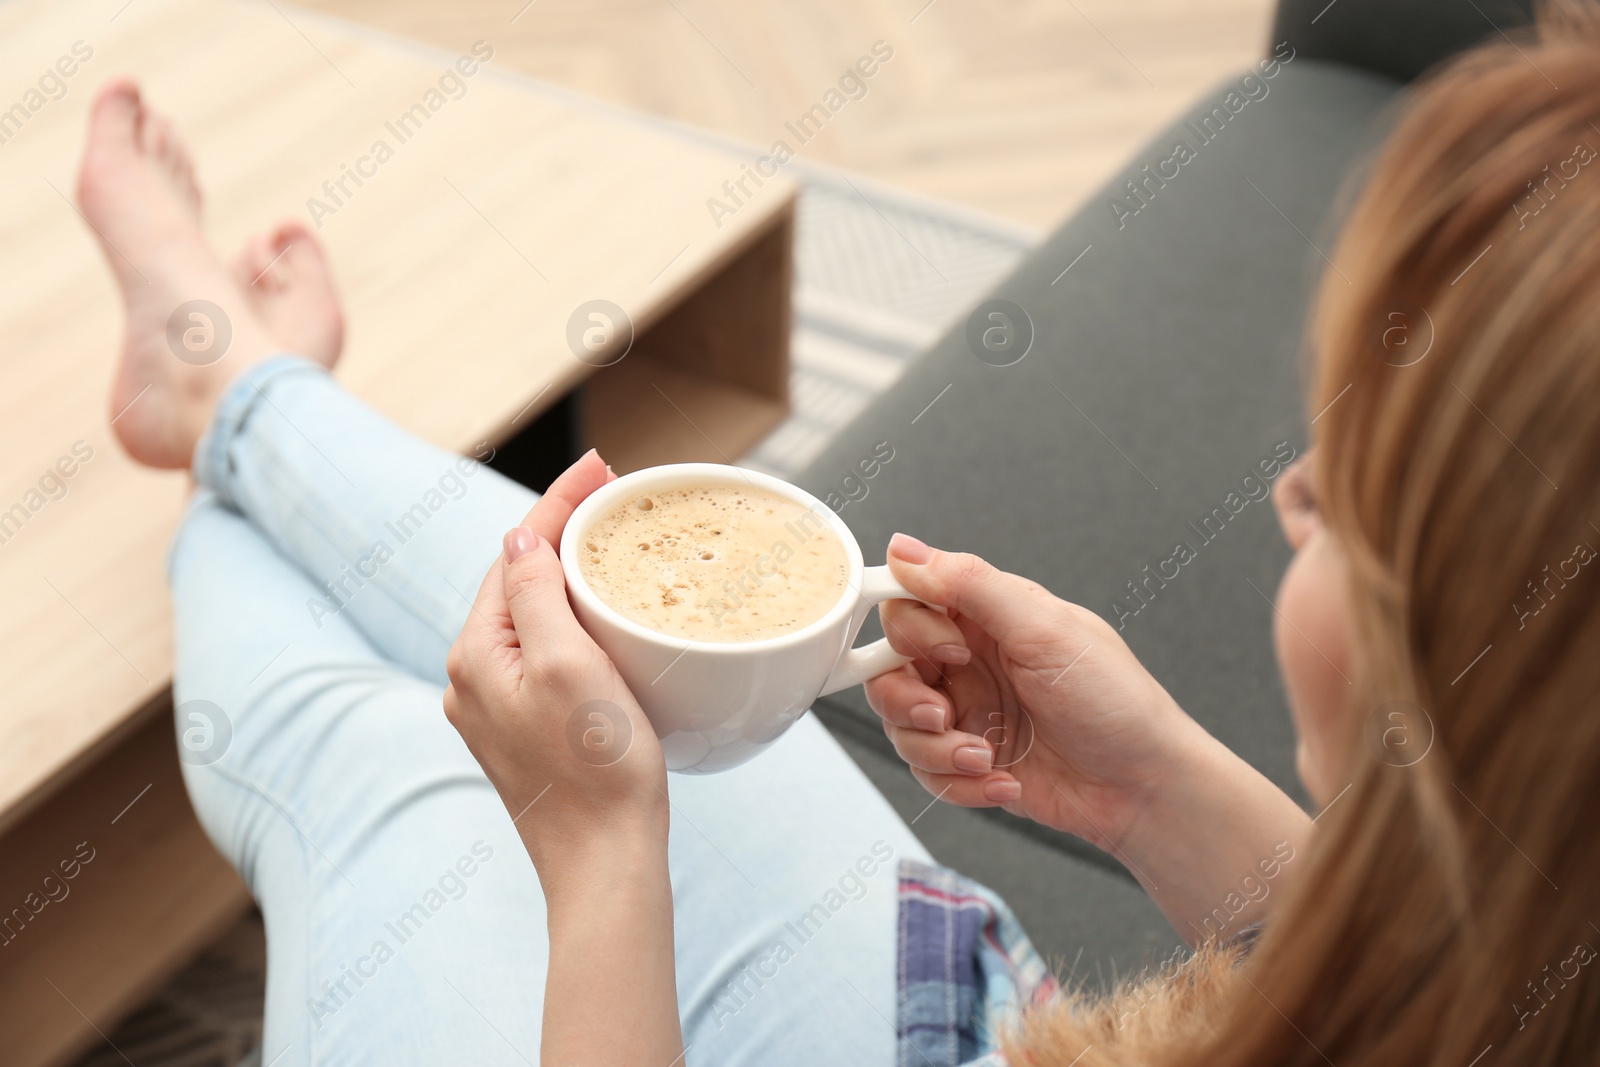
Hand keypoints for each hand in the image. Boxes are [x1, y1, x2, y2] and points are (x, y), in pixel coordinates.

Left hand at [443, 451, 667, 894]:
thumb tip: (519, 535)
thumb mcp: (568, 664)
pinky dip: (571, 619)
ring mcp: (498, 707)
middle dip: (561, 529)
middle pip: (519, 578)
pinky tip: (601, 614)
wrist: (605, 863)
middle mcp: (475, 679)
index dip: (558, 503)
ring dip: (566, 573)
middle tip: (610, 492)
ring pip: (531, 615)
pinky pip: (544, 652)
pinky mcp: (526, 729)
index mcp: (478, 655)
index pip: (515, 553)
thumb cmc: (597, 771)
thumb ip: (536, 593)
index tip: (599, 467)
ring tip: (609, 538)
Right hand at [866, 533, 1203, 853]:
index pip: (907, 603)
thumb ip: (969, 584)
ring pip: (900, 725)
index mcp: (987, 617)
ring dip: (936, 749)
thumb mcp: (1044, 629)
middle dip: (906, 698)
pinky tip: (1004, 778)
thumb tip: (905, 549)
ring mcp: (968, 714)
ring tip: (984, 755)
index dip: (910, 628)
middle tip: (944, 713)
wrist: (1144, 786)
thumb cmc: (1116, 702)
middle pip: (887, 668)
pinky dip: (958, 783)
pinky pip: (926, 772)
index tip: (944, 650)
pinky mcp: (970, 762)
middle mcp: (970, 663)